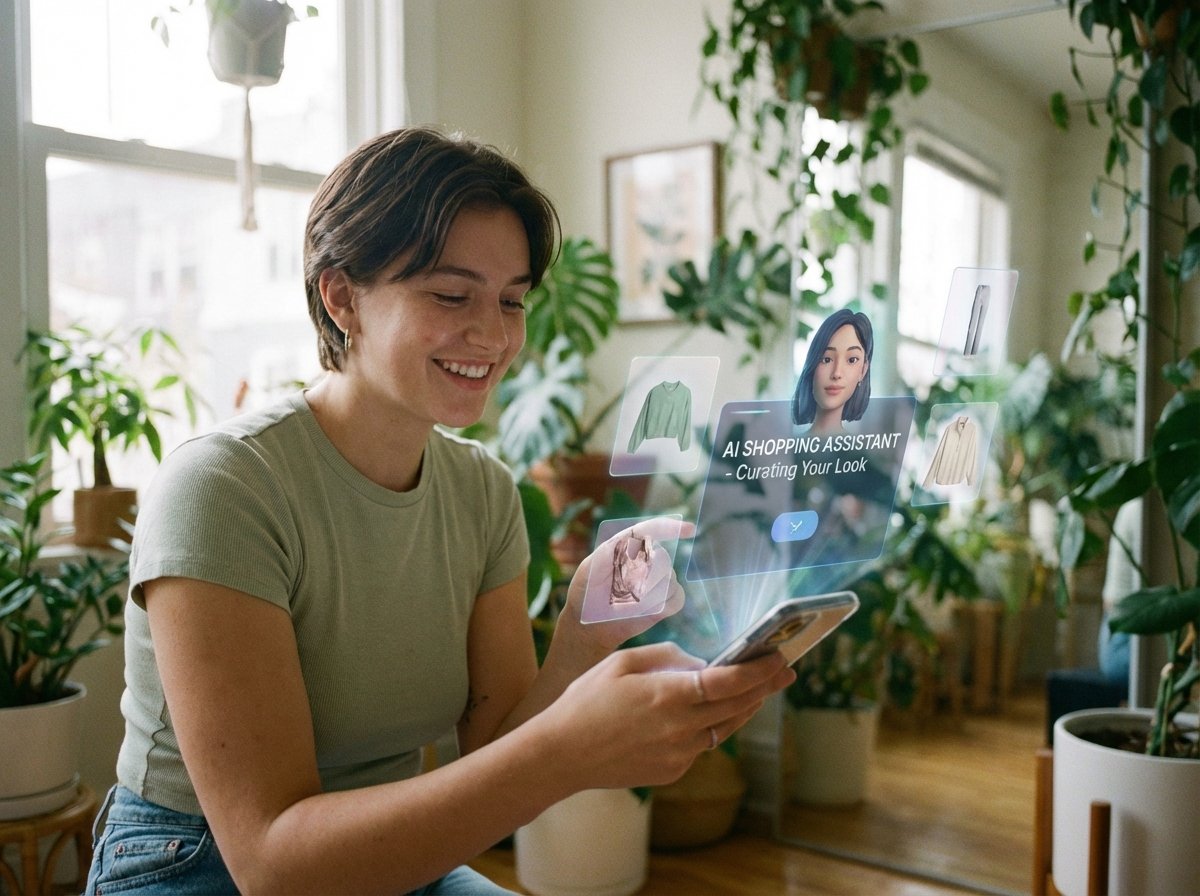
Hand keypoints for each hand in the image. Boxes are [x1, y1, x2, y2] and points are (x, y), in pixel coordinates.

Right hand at [541, 642, 795, 790]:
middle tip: (785, 671)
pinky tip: (713, 714)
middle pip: (737, 706)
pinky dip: (713, 727)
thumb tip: (698, 663)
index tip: (778, 658)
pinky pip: (703, 745)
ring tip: (759, 691)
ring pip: (726, 728)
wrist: (562, 755)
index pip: (729, 682)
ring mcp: (679, 755)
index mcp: (669, 696)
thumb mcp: (623, 663)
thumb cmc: (586, 700)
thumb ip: (667, 658)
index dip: (759, 670)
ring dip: (745, 708)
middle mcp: (681, 728)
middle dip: (765, 687)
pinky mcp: (672, 771)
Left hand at [559, 517, 695, 653]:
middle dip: (640, 576)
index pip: (652, 530)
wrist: (587, 625)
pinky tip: (643, 610)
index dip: (671, 527)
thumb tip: (633, 542)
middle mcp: (648, 559)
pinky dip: (661, 606)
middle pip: (662, 559)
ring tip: (626, 602)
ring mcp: (659, 581)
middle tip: (617, 589)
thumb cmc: (585, 594)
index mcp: (628, 545)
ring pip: (670, 580)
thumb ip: (607, 553)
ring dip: (647, 594)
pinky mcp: (666, 603)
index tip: (689, 530)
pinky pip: (676, 599)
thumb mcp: (588, 571)